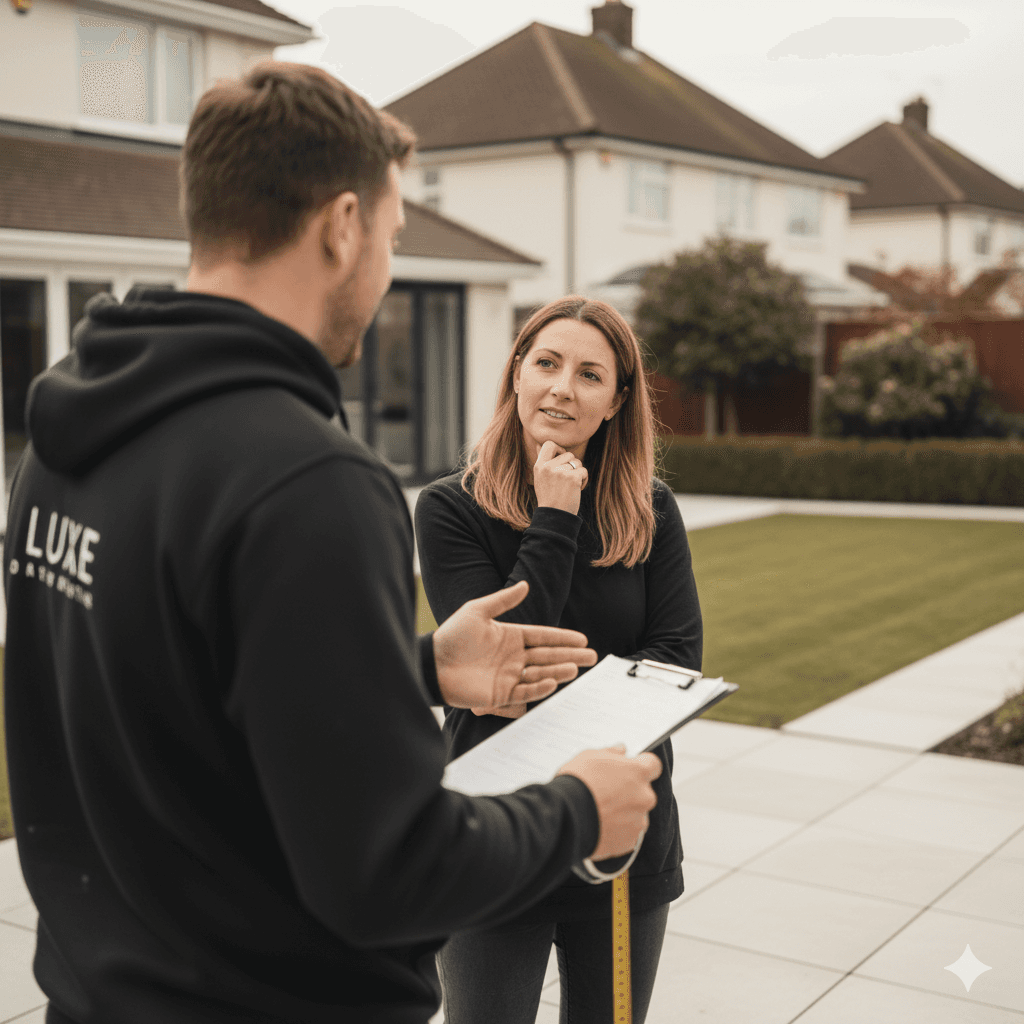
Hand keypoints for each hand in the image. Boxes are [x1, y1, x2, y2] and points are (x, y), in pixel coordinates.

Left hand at [433, 580, 596, 712]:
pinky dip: (538, 688)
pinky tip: (552, 681)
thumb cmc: (451, 636)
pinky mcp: (500, 694)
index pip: (543, 637)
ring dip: (558, 671)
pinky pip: (524, 692)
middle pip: (548, 656)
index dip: (562, 638)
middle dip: (570, 656)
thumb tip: (525, 585)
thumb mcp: (477, 611)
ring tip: (576, 668)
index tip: (582, 639)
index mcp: (510, 637)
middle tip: (592, 657)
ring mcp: (508, 676)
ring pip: (540, 673)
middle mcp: (513, 657)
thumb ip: (502, 600)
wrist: (431, 664)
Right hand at [532, 441, 587, 515]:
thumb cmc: (549, 497)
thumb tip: (539, 444)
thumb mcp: (540, 478)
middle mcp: (548, 467)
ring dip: (578, 472)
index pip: (549, 444)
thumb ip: (542, 461)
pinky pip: (584, 471)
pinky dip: (584, 479)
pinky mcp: (573, 478)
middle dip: (572, 465)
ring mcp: (561, 472)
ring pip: (577, 462)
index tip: (561, 459)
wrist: (555, 516)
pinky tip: (578, 489)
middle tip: (568, 479)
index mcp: (539, 466)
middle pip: (568, 454)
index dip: (559, 449)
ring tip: (572, 485)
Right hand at [556, 745, 661, 859]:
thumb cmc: (576, 783)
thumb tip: (621, 750)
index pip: (653, 765)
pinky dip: (618, 830)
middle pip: (644, 791)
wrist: (566, 817)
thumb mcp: (589, 756)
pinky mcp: (630, 841)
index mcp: (638, 772)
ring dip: (624, 812)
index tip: (631, 769)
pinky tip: (600, 825)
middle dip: (630, 791)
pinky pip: (628, 833)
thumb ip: (611, 752)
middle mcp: (644, 796)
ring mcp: (639, 820)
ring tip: (601, 812)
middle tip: (607, 792)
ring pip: (636, 813)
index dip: (642, 766)